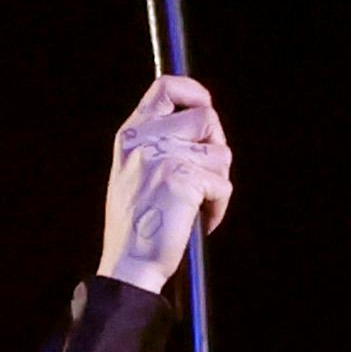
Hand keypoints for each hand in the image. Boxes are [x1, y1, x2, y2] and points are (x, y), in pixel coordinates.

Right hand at [97, 74, 232, 294]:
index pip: (166, 87)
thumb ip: (159, 143)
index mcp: (131, 134)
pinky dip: (218, 207)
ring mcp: (163, 156)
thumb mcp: (135, 172)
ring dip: (218, 183)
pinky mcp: (183, 179)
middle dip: (216, 148)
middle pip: (207, 118)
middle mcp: (145, 139)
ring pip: (220, 153)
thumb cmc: (136, 226)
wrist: (127, 264)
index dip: (194, 92)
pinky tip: (198, 221)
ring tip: (197, 205)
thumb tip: (203, 125)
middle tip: (206, 178)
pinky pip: (223, 185)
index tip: (205, 107)